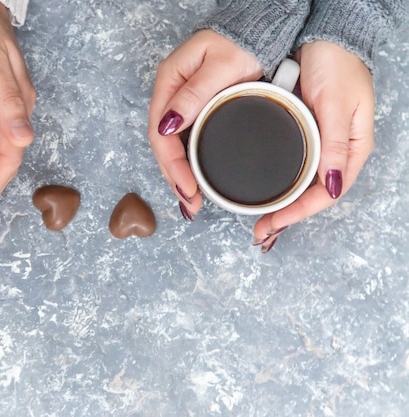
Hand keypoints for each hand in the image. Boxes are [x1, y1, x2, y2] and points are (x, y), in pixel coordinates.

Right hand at [148, 30, 262, 220]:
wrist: (263, 29)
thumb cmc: (245, 42)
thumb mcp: (223, 66)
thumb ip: (196, 94)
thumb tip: (168, 125)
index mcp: (170, 82)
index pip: (160, 133)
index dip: (172, 166)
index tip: (188, 189)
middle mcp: (171, 95)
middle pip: (163, 145)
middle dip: (174, 178)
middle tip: (190, 205)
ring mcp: (182, 103)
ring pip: (173, 147)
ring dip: (179, 175)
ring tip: (192, 200)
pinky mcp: (196, 109)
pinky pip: (185, 141)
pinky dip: (189, 164)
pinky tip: (195, 179)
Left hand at [253, 41, 374, 252]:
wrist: (323, 37)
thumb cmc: (336, 65)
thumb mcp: (336, 104)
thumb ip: (334, 144)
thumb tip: (331, 185)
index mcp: (351, 149)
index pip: (326, 195)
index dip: (298, 214)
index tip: (272, 225)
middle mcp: (336, 152)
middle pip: (313, 197)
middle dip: (287, 217)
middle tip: (260, 232)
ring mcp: (321, 144)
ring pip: (303, 186)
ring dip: (283, 206)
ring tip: (261, 221)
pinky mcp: (305, 134)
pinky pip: (294, 168)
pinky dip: (281, 185)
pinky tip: (265, 192)